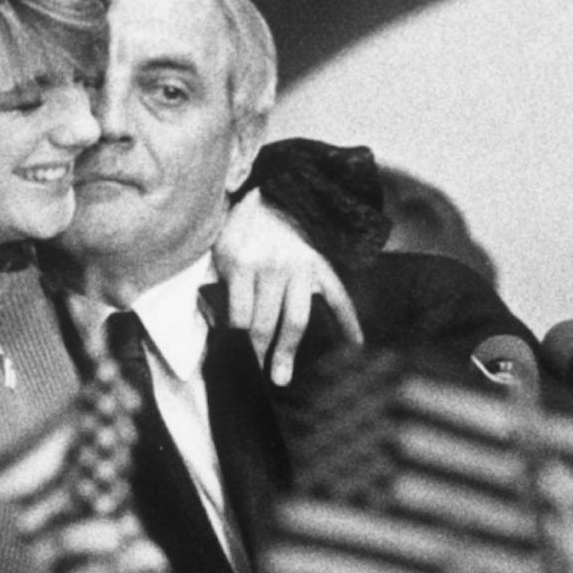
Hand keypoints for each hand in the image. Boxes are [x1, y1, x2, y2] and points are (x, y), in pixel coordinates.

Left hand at [214, 190, 363, 385]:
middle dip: (256, 356)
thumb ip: (218, 284)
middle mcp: (272, 268)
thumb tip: (217, 326)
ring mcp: (301, 268)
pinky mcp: (322, 266)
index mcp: (241, 263)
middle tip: (251, 382)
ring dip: (287, 351)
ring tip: (281, 378)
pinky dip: (349, 321)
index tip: (230, 366)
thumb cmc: (242, 225)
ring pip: (295, 319)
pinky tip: (355, 344)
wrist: (275, 189)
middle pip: (264, 324)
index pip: (237, 317)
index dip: (233, 346)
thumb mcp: (219, 249)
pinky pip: (338, 297)